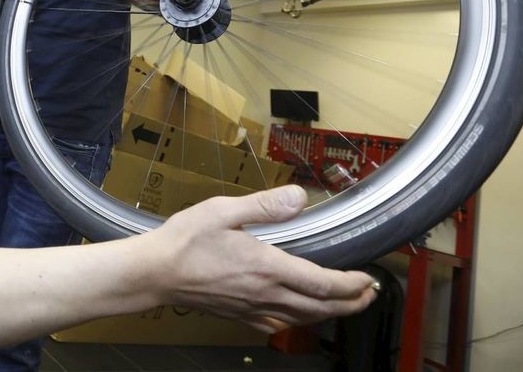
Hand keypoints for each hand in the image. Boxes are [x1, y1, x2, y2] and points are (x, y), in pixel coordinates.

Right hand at [144, 185, 376, 332]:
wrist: (154, 272)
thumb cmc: (184, 241)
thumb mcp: (223, 210)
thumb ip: (264, 205)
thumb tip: (298, 197)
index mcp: (267, 267)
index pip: (323, 284)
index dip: (352, 285)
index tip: (367, 279)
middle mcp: (265, 293)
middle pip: (320, 308)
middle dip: (351, 304)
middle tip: (368, 296)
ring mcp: (252, 308)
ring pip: (301, 319)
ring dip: (329, 314)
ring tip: (343, 305)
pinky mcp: (238, 315)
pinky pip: (275, 325)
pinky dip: (295, 322)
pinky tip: (294, 316)